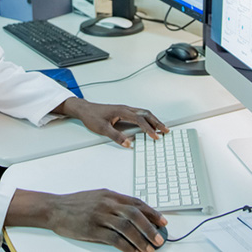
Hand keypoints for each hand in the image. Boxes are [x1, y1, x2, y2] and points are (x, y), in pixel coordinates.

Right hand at [7, 189, 167, 251]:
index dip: (152, 212)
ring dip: (141, 239)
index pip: (136, 203)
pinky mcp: (92, 229)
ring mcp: (99, 216)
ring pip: (126, 227)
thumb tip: (134, 213)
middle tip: (159, 238)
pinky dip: (126, 247)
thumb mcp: (97, 197)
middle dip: (150, 227)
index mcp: (110, 195)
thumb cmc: (75, 204)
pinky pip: (114, 239)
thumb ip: (114, 203)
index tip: (163, 222)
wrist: (54, 208)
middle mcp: (107, 203)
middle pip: (135, 214)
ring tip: (149, 249)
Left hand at [53, 98, 168, 146]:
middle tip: (166, 130)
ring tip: (162, 128)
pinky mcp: (124, 111)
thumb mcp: (102, 129)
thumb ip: (116, 136)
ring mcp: (125, 109)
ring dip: (154, 120)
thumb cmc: (92, 116)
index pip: (139, 120)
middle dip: (157, 122)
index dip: (148, 129)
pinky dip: (148, 119)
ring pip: (144, 113)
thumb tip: (128, 143)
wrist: (85, 109)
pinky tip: (150, 124)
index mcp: (122, 111)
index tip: (155, 136)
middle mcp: (125, 108)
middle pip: (146, 114)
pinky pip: (140, 114)